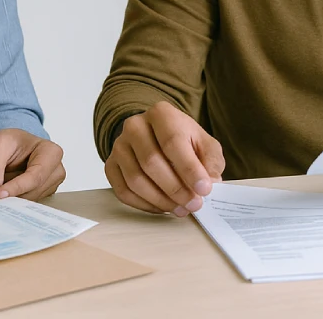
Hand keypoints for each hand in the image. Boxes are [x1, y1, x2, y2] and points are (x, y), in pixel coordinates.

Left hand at [0, 129, 64, 199]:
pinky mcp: (45, 195)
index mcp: (52, 152)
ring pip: (29, 200)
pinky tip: (4, 193)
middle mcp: (56, 170)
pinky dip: (13, 200)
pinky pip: (28, 204)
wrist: (14, 147)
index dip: (16, 187)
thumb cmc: (12, 142)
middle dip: (11, 195)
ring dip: (11, 197)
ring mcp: (52, 184)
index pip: (35, 176)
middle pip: (33, 191)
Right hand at [105, 101, 224, 215]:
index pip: (172, 142)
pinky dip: (144, 205)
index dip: (189, 169)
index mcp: (161, 114)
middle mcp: (135, 125)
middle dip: (175, 189)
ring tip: (180, 209)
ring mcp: (119, 145)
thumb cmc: (184, 141)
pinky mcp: (111, 164)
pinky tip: (162, 207)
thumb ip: (211, 161)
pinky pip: (123, 191)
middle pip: (151, 162)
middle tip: (193, 204)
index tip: (204, 189)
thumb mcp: (204, 144)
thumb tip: (211, 182)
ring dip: (160, 200)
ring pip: (135, 179)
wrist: (157, 136)